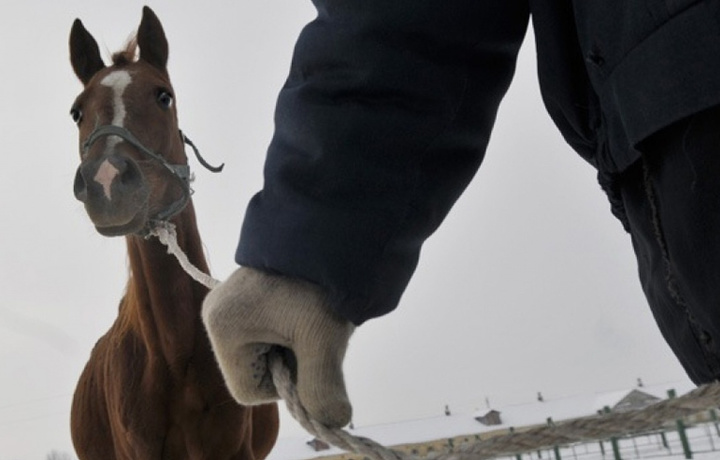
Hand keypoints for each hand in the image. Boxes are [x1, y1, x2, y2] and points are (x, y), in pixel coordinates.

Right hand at [202, 267, 353, 427]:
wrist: (326, 229)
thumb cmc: (319, 280)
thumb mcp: (324, 337)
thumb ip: (324, 385)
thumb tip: (334, 421)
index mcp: (222, 328)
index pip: (250, 392)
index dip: (286, 385)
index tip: (310, 353)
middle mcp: (216, 316)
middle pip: (255, 372)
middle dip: (291, 363)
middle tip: (315, 331)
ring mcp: (227, 304)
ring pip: (263, 353)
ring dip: (294, 345)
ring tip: (312, 315)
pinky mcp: (243, 296)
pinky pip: (265, 332)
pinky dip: (291, 330)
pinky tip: (306, 309)